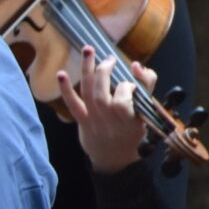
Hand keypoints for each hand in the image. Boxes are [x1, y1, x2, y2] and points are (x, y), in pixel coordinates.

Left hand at [58, 47, 155, 173]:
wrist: (115, 158)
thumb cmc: (133, 130)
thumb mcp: (146, 112)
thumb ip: (146, 86)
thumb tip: (137, 64)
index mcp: (131, 121)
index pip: (124, 103)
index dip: (126, 89)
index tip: (130, 83)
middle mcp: (111, 122)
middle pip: (102, 96)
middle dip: (104, 73)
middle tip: (109, 59)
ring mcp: (95, 122)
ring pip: (88, 95)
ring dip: (87, 71)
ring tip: (88, 50)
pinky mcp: (83, 122)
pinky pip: (73, 105)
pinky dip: (65, 89)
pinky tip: (61, 73)